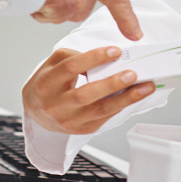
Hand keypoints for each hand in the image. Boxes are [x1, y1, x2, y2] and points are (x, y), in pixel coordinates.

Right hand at [23, 47, 155, 133]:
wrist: (35, 111)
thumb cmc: (47, 83)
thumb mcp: (52, 64)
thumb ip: (73, 56)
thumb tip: (104, 58)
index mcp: (47, 83)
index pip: (71, 68)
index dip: (94, 58)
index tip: (115, 51)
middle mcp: (55, 104)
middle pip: (85, 94)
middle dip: (112, 84)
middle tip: (132, 74)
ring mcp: (68, 120)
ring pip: (100, 110)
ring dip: (125, 99)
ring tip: (145, 87)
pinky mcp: (80, 130)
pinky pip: (104, 118)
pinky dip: (120, 107)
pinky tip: (133, 97)